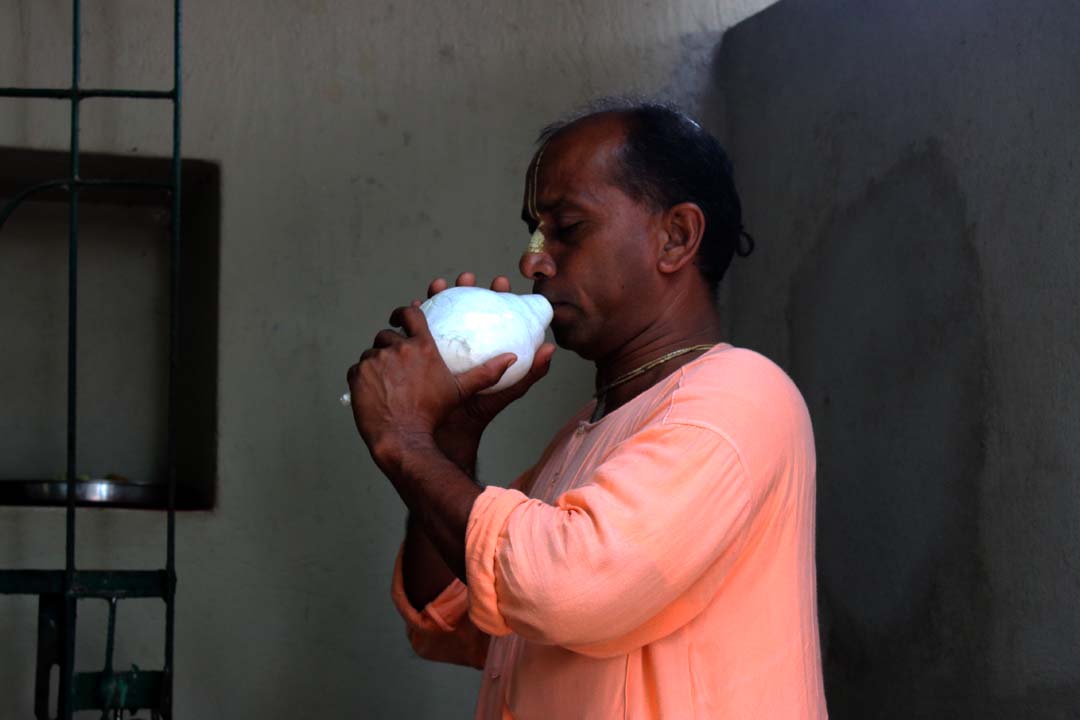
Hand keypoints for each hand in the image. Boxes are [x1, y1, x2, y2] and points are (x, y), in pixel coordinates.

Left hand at [346, 302, 517, 468]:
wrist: (402, 436)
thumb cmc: (434, 414)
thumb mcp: (461, 391)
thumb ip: (487, 373)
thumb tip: (513, 358)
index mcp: (422, 347)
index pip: (411, 314)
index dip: (405, 312)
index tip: (402, 317)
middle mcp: (398, 348)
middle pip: (388, 335)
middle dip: (389, 344)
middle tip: (393, 359)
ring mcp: (375, 360)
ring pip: (372, 353)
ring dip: (376, 362)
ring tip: (383, 378)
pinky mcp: (358, 373)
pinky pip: (357, 369)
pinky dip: (363, 377)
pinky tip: (371, 389)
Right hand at [425, 272, 555, 472]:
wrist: (442, 437)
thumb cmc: (474, 416)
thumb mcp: (503, 393)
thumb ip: (527, 375)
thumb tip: (550, 349)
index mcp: (479, 350)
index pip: (489, 316)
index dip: (495, 296)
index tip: (500, 282)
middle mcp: (457, 347)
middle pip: (459, 309)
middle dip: (462, 289)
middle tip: (466, 278)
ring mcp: (434, 350)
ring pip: (433, 316)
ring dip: (434, 297)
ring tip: (437, 286)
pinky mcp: (413, 358)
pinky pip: (410, 334)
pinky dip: (409, 319)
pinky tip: (411, 308)